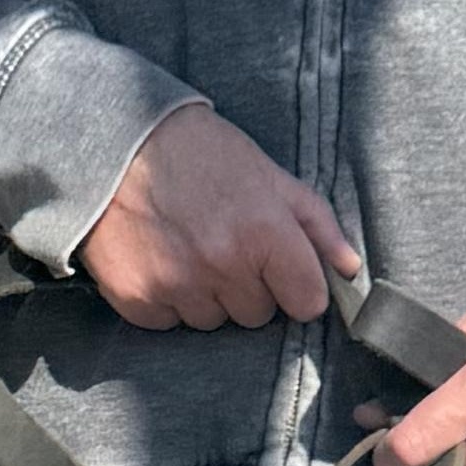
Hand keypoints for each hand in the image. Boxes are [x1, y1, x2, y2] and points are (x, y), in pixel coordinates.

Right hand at [78, 104, 356, 330]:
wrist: (115, 143)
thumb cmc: (200, 154)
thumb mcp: (267, 175)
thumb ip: (315, 223)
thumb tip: (350, 269)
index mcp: (264, 233)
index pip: (307, 302)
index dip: (296, 286)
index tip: (279, 269)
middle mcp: (223, 265)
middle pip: (258, 315)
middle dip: (247, 286)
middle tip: (222, 243)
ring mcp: (178, 286)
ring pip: (212, 321)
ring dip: (205, 295)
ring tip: (186, 247)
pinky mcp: (137, 299)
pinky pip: (168, 322)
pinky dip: (164, 298)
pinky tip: (158, 258)